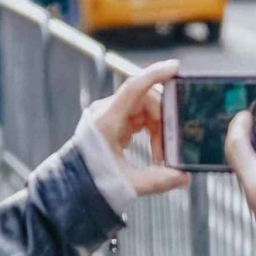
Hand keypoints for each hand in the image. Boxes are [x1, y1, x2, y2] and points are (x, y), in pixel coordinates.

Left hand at [84, 60, 191, 196]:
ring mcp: (107, 115)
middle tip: (169, 146)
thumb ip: (158, 180)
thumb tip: (184, 177)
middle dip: (162, 120)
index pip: (133, 87)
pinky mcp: (111, 121)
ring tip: (160, 153)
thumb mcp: (128, 184)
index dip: (155, 74)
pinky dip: (150, 129)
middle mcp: (105, 112)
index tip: (175, 67)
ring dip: (158, 127)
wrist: (72, 188)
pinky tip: (153, 149)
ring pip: (144, 108)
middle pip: (145, 99)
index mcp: (105, 122)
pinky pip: (138, 116)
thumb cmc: (93, 184)